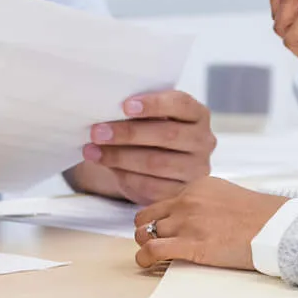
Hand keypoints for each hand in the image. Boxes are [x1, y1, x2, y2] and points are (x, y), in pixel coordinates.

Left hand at [70, 90, 216, 204]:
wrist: (152, 166)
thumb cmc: (149, 132)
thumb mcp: (147, 118)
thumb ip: (136, 113)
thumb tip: (104, 111)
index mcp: (197, 114)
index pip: (180, 104)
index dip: (153, 104)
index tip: (125, 106)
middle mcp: (204, 141)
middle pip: (168, 135)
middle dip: (129, 133)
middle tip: (97, 132)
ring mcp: (197, 169)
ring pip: (157, 163)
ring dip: (120, 157)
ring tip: (93, 151)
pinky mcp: (182, 193)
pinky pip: (152, 186)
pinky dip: (125, 176)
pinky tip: (107, 167)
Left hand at [133, 177, 289, 270]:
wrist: (277, 228)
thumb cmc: (262, 217)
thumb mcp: (229, 195)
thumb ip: (207, 201)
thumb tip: (196, 215)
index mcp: (197, 186)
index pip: (165, 202)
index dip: (161, 218)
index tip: (162, 229)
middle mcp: (187, 201)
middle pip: (148, 216)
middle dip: (146, 229)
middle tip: (152, 242)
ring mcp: (188, 223)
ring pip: (146, 233)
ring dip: (145, 245)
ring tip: (150, 255)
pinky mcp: (192, 245)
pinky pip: (153, 250)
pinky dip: (144, 258)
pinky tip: (146, 263)